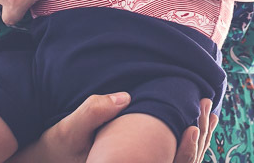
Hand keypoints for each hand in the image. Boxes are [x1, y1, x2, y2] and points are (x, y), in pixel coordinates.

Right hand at [16, 94, 215, 162]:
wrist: (46, 158)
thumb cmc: (57, 145)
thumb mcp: (70, 128)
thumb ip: (94, 111)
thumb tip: (124, 97)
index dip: (186, 150)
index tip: (193, 123)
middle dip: (196, 137)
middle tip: (206, 105)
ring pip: (176, 162)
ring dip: (195, 139)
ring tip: (207, 110)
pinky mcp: (138, 162)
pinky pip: (167, 156)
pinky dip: (183, 141)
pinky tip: (192, 123)